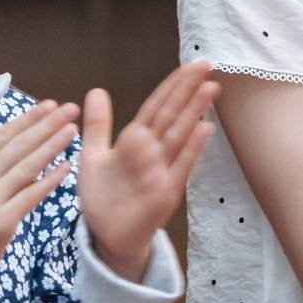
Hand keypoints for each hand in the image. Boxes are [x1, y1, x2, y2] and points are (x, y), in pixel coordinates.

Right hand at [0, 100, 80, 298]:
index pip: (3, 136)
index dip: (28, 119)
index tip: (49, 104)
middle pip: (18, 147)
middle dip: (46, 126)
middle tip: (70, 109)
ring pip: (26, 168)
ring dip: (52, 147)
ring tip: (73, 131)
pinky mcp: (1, 222)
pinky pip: (30, 197)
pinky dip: (50, 181)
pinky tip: (67, 167)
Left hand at [77, 62, 219, 280]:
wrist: (106, 236)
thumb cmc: (103, 198)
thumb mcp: (93, 156)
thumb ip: (98, 125)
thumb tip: (96, 90)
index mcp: (135, 141)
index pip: (157, 106)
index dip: (173, 86)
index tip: (190, 66)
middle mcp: (152, 152)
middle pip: (172, 115)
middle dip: (188, 90)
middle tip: (207, 66)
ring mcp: (162, 171)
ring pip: (179, 135)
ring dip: (194, 112)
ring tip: (210, 89)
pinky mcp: (165, 193)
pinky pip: (180, 167)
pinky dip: (192, 148)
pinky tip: (204, 128)